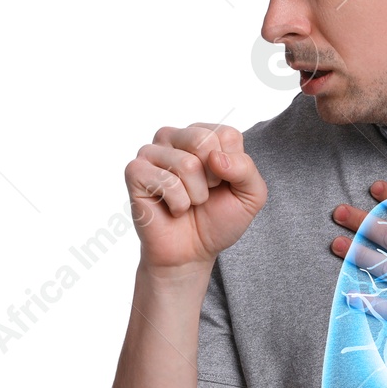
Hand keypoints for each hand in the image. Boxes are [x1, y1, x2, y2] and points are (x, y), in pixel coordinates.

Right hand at [125, 122, 266, 276]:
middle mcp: (174, 137)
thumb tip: (215, 157)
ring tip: (188, 202)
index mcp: (202, 134)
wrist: (192, 253)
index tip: (221, 184)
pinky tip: (172, 209)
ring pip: (186, 164)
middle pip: (204, 141)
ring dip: (196, 195)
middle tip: (204, 193)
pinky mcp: (135, 171)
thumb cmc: (218, 220)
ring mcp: (151, 152)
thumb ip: (246, 170)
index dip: (232, 168)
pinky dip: (178, 204)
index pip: (227, 135)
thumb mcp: (251, 195)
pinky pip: (166, 182)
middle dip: (212, 178)